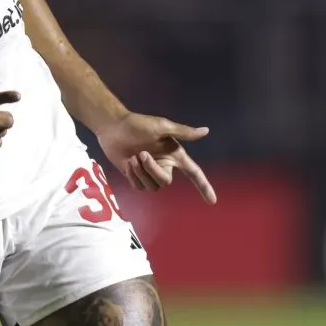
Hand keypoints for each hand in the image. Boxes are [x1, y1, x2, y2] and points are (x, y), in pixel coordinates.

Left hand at [97, 112, 216, 203]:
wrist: (113, 127)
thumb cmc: (138, 124)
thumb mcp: (162, 126)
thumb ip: (183, 131)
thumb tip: (205, 131)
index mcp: (174, 154)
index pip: (194, 173)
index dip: (204, 187)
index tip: (212, 201)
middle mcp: (165, 165)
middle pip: (166, 181)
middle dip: (153, 170)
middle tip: (141, 154)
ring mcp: (150, 172)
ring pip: (152, 187)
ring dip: (141, 172)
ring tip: (133, 156)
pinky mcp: (136, 177)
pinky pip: (139, 187)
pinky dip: (133, 176)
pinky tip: (128, 163)